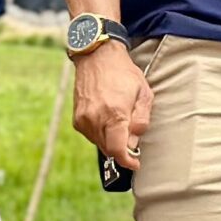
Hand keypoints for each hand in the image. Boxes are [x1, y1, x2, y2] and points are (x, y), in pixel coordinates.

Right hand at [73, 44, 151, 175]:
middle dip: (122, 148)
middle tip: (131, 135)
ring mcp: (83, 119)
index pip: (118, 150)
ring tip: (119, 119)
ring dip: (112, 140)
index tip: (135, 163)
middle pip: (109, 149)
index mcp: (114, 113)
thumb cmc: (124, 73)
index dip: (127, 161)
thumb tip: (133, 143)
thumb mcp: (144, 94)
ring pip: (100, 143)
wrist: (97, 57)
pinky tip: (108, 117)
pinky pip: (91, 135)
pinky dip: (101, 133)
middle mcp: (95, 118)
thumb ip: (141, 121)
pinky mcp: (77, 118)